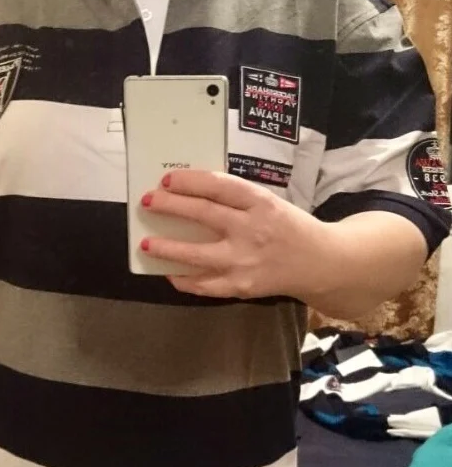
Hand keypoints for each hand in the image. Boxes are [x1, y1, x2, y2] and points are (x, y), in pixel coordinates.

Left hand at [141, 170, 335, 299]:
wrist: (321, 263)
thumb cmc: (288, 227)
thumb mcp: (268, 204)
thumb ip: (236, 200)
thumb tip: (189, 195)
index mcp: (260, 202)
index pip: (218, 186)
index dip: (189, 181)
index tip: (166, 179)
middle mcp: (252, 229)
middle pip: (203, 214)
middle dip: (170, 206)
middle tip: (148, 202)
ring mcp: (245, 260)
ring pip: (197, 254)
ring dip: (167, 248)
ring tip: (146, 244)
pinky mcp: (242, 286)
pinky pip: (205, 285)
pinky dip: (184, 280)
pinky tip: (169, 273)